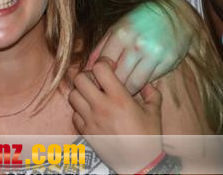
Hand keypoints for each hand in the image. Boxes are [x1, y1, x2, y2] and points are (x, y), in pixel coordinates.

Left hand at [69, 57, 163, 172]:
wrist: (139, 164)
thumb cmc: (148, 137)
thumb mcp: (154, 112)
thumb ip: (151, 93)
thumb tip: (146, 82)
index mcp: (119, 98)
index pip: (99, 68)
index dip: (103, 63)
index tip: (109, 67)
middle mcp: (102, 107)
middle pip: (80, 78)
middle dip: (87, 76)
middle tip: (97, 81)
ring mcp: (91, 119)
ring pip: (73, 95)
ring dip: (81, 92)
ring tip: (92, 96)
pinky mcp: (85, 131)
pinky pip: (74, 114)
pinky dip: (79, 110)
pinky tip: (90, 112)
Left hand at [88, 0, 190, 94]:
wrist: (175, 14)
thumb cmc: (140, 21)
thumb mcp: (117, 27)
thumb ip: (101, 47)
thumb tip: (86, 68)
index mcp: (121, 34)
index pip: (102, 63)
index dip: (96, 76)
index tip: (95, 82)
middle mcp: (137, 44)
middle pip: (117, 76)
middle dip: (109, 86)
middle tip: (105, 93)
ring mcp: (154, 54)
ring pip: (134, 83)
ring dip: (125, 90)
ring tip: (120, 94)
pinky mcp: (169, 62)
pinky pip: (150, 80)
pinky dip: (141, 86)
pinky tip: (137, 86)